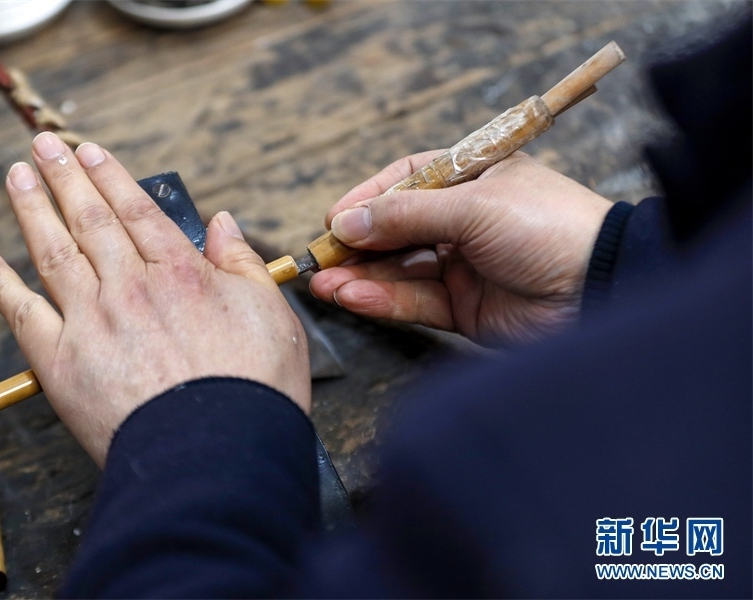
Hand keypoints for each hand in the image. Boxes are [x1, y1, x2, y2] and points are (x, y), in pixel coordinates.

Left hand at [0, 132, 310, 466]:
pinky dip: (1, 282)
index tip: (88, 152)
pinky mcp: (60, 363)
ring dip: (32, 209)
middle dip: (64, 176)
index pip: (136, 211)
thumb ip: (242, 263)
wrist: (217, 455)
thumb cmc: (253, 390)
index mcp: (180, 272)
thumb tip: (224, 223)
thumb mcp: (272, 314)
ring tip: (16, 176)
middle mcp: (130, 286)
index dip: (110, 177)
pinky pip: (22, 313)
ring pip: (53, 252)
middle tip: (42, 144)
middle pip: (90, 220)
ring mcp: (91, 322)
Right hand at [309, 151, 611, 345]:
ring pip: (400, 270)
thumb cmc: (549, 227)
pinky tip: (353, 297)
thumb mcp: (473, 206)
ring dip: (361, 276)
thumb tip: (346, 221)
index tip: (333, 218)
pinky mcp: (465, 308)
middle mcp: (465, 222)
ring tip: (324, 282)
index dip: (368, 199)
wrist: (604, 287)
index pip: (406, 182)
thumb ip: (406, 215)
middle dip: (356, 245)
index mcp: (473, 180)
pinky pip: (415, 302)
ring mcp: (464, 267)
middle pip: (396, 230)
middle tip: (319, 258)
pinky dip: (383, 300)